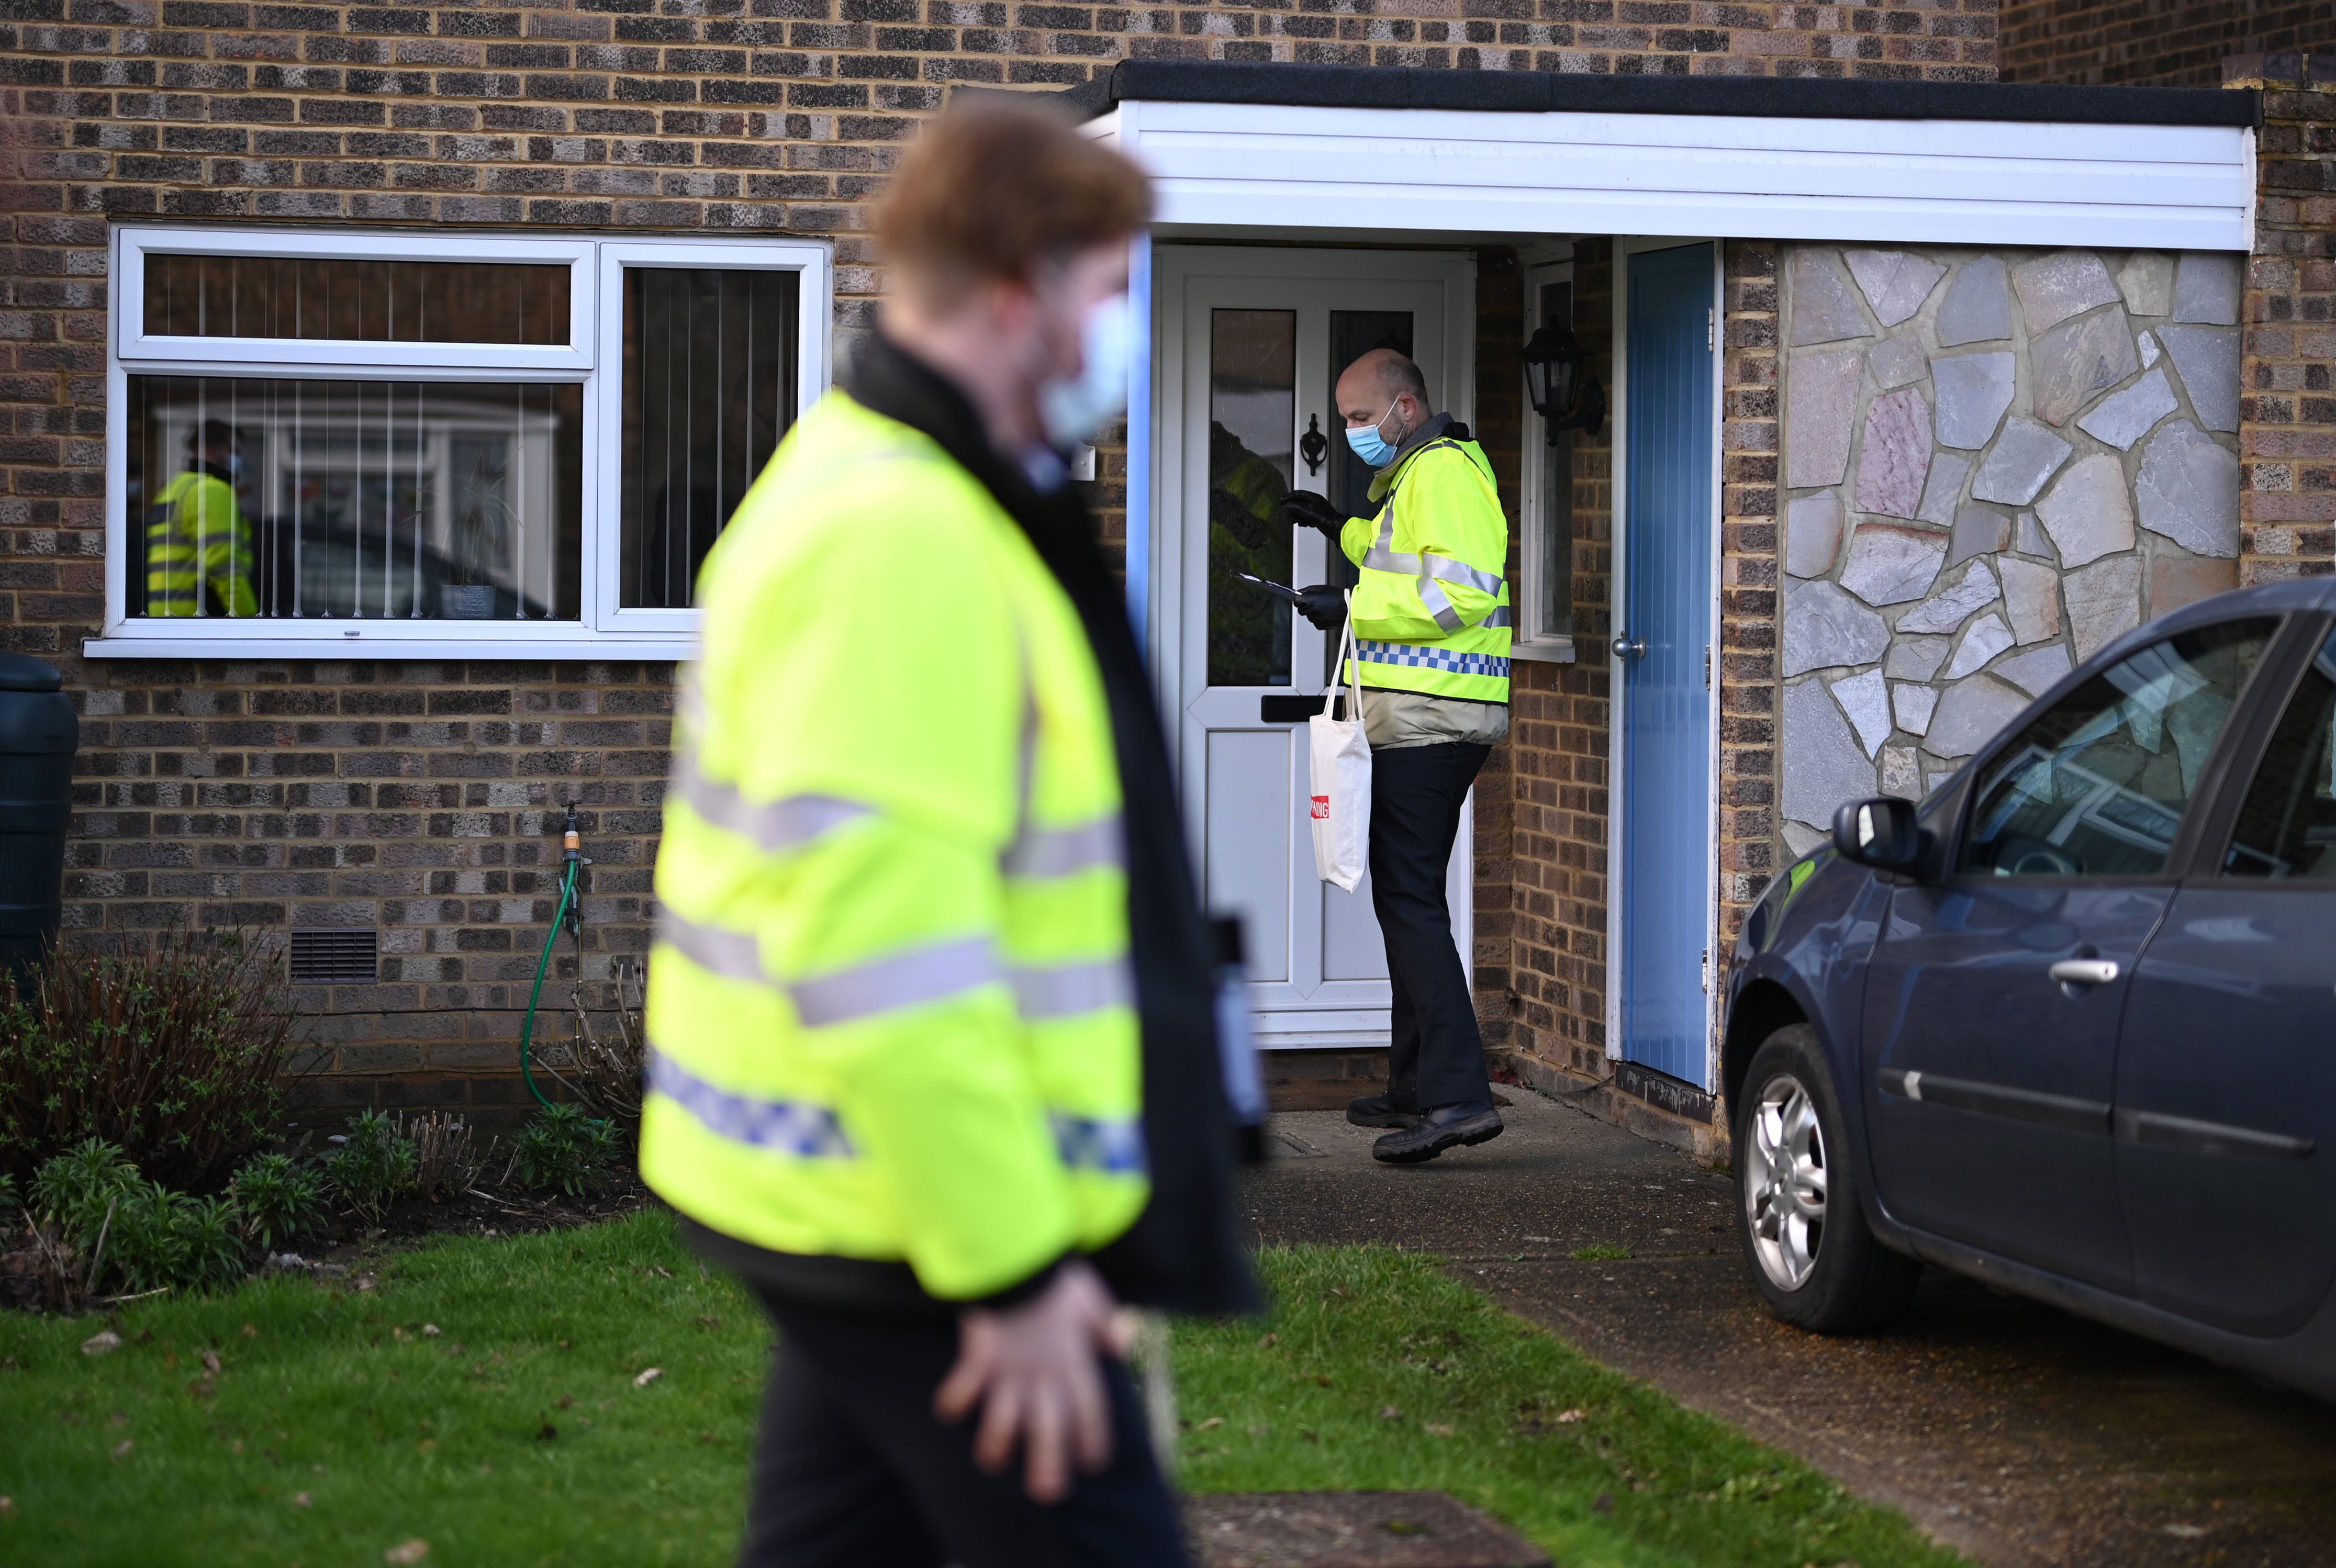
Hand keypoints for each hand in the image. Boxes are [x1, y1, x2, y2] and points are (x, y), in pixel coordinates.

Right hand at [934, 1260, 1127, 1503]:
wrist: (1018, 1256)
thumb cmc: (1058, 1277)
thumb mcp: (1092, 1298)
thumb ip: (1105, 1325)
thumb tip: (1120, 1344)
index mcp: (1076, 1364)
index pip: (1090, 1413)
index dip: (1092, 1440)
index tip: (1092, 1462)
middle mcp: (1044, 1376)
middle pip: (1048, 1432)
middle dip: (1047, 1465)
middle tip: (1046, 1494)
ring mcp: (1009, 1371)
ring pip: (1002, 1422)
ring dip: (996, 1444)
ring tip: (993, 1461)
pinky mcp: (979, 1359)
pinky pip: (962, 1388)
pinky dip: (953, 1400)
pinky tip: (949, 1411)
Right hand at [1283, 491, 1350, 542]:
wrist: (1335, 528)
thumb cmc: (1326, 518)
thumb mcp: (1308, 510)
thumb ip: (1296, 506)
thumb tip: (1287, 504)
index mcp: (1312, 497)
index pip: (1297, 494)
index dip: (1288, 497)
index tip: (1281, 502)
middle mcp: (1313, 502)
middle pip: (1298, 503)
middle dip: (1293, 510)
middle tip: (1290, 515)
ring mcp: (1314, 510)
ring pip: (1301, 512)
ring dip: (1297, 517)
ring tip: (1297, 521)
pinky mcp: (1315, 518)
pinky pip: (1305, 518)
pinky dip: (1303, 521)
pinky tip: (1305, 524)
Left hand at [1294, 584, 1346, 632]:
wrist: (1349, 609)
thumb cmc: (1338, 597)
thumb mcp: (1322, 588)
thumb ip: (1307, 590)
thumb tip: (1298, 593)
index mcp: (1311, 600)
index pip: (1296, 601)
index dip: (1300, 600)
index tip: (1303, 599)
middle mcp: (1312, 611)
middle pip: (1301, 610)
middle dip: (1306, 606)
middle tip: (1316, 603)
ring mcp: (1316, 619)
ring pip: (1308, 616)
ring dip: (1313, 613)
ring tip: (1324, 608)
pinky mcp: (1320, 626)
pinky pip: (1315, 622)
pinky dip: (1319, 619)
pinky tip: (1326, 614)